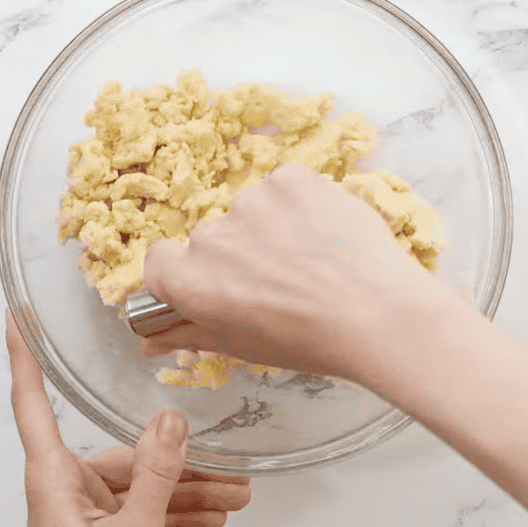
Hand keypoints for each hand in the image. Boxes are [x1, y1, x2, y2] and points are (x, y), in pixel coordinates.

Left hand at [7, 313, 250, 526]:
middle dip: (181, 464)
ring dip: (189, 494)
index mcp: (52, 481)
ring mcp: (83, 517)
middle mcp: (64, 493)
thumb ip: (155, 477)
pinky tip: (212, 521)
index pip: (32, 404)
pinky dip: (176, 517)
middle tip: (231, 470)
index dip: (21, 358)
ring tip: (237, 499)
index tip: (15, 318)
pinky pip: (142, 514)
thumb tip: (170, 422)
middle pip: (123, 458)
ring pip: (141, 488)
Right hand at [141, 163, 464, 381]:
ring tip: (313, 263)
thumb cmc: (311, 341)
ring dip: (272, 229)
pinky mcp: (291, 179)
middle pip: (212, 238)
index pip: (161, 262)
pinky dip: (301, 207)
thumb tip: (149, 339)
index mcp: (190, 280)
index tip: (216, 287)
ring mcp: (252, 200)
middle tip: (280, 283)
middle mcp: (211, 235)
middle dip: (238, 256)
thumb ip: (187, 334)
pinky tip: (325, 237)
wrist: (378, 313)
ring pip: (251, 211)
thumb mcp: (241, 347)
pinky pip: (285, 188)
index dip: (187, 275)